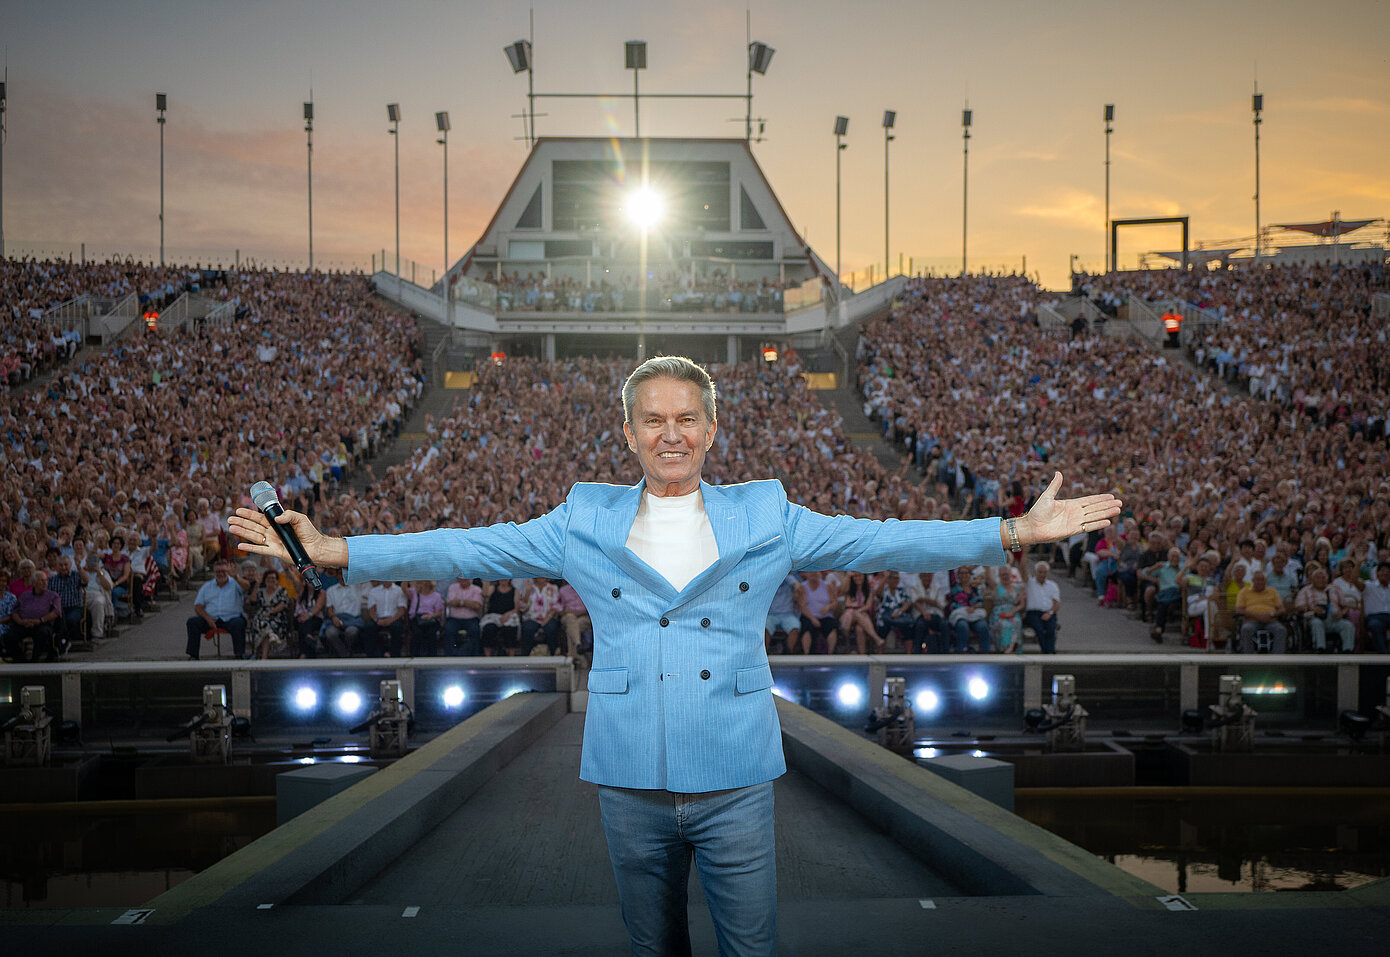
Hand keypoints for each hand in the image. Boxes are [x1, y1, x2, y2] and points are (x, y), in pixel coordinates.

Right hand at [229, 506, 347, 567]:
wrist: (316, 547)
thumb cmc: (309, 532)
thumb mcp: (300, 518)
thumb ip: (288, 515)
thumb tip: (276, 518)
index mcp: (277, 523)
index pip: (260, 518)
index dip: (249, 514)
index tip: (238, 510)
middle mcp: (272, 533)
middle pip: (253, 526)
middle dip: (241, 522)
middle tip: (230, 519)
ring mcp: (272, 542)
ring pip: (254, 536)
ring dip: (242, 532)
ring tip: (231, 527)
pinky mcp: (275, 551)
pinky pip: (260, 549)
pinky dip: (250, 547)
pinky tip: (240, 545)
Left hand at [1018, 472, 1121, 545]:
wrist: (1032, 527)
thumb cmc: (1037, 512)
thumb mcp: (1047, 496)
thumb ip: (1055, 485)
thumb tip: (1058, 472)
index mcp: (1071, 504)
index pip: (1089, 500)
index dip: (1100, 498)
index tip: (1112, 496)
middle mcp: (1075, 513)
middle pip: (1095, 508)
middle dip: (1108, 505)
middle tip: (1120, 503)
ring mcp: (1075, 522)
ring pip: (1094, 516)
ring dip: (1106, 513)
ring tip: (1118, 510)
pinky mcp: (1073, 530)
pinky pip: (1088, 527)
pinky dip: (1097, 524)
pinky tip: (1108, 521)